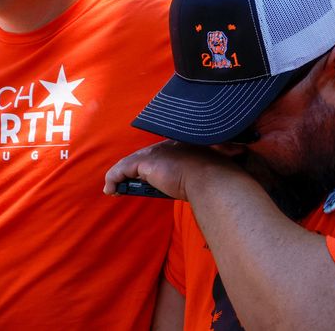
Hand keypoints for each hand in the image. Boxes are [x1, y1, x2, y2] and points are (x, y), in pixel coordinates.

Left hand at [103, 140, 241, 200]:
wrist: (211, 177)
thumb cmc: (214, 177)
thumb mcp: (207, 171)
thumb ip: (202, 170)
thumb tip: (224, 165)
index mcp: (182, 145)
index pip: (161, 154)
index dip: (152, 166)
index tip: (147, 177)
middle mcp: (167, 145)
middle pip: (144, 157)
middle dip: (134, 170)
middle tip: (128, 184)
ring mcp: (156, 152)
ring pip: (131, 162)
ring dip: (121, 176)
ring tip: (116, 189)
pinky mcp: (145, 162)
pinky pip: (122, 170)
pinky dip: (114, 179)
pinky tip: (111, 190)